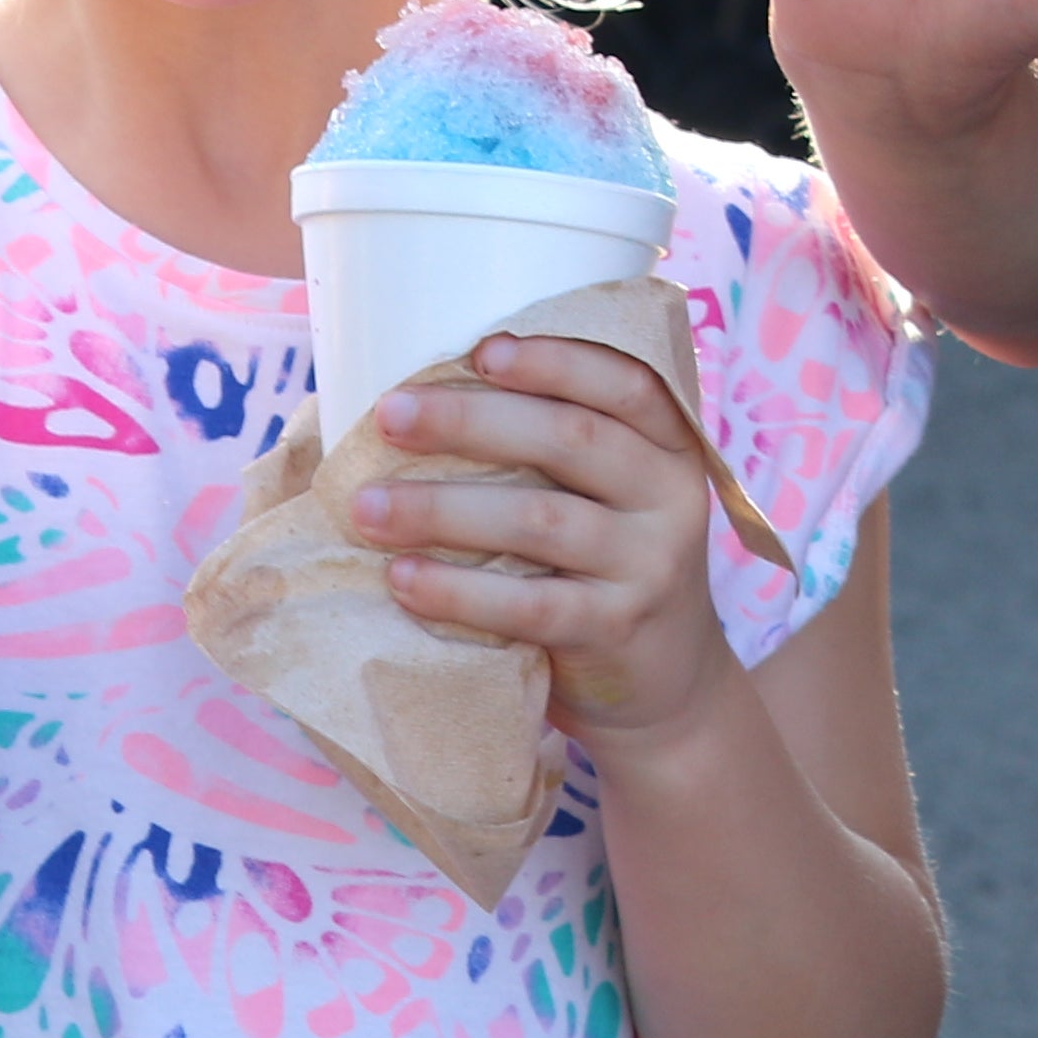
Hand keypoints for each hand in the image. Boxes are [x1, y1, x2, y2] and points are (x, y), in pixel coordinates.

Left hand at [352, 333, 741, 739]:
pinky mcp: (615, 630)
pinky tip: (403, 579)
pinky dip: (460, 590)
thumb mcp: (616, 500)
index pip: (625, 383)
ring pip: (542, 520)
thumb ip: (560, 456)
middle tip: (390, 416)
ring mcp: (648, 566)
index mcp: (670, 448)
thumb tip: (426, 404)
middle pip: (573, 439)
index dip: (556, 360)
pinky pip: (531, 606)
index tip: (480, 350)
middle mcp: (670, 497)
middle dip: (473, 421)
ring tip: (368, 506)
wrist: (668, 687)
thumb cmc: (608, 571)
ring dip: (445, 508)